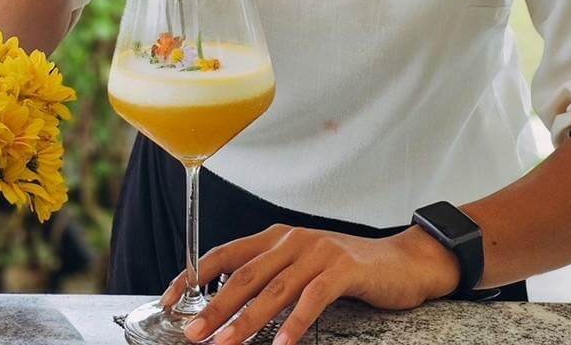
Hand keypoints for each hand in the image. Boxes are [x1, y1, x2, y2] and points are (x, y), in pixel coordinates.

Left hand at [160, 223, 459, 344]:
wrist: (401, 262)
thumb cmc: (346, 269)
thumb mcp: (301, 266)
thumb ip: (268, 277)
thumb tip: (225, 302)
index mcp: (276, 238)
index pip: (225, 254)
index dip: (195, 275)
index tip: (168, 299)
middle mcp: (292, 240)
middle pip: (244, 276)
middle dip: (214, 307)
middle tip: (192, 333)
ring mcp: (318, 253)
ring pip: (274, 290)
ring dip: (247, 321)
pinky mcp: (343, 270)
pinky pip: (313, 300)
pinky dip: (296, 324)